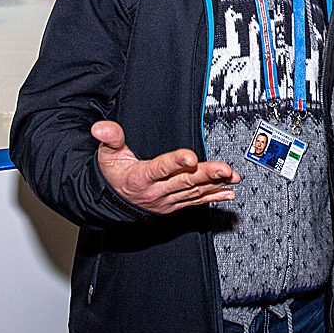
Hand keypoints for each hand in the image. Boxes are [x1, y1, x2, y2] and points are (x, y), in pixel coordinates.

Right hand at [91, 120, 240, 213]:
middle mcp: (156, 191)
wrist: (111, 202)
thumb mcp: (106, 155)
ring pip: (194, 191)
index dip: (176, 162)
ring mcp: (167, 200)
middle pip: (184, 181)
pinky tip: (228, 193)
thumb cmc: (112, 174)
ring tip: (233, 177)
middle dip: (207, 174)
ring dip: (215, 184)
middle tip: (225, 168)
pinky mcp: (174, 204)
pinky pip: (196, 201)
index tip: (191, 157)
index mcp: (141, 177)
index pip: (161, 168)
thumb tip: (101, 127)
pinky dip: (213, 197)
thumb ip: (110, 138)